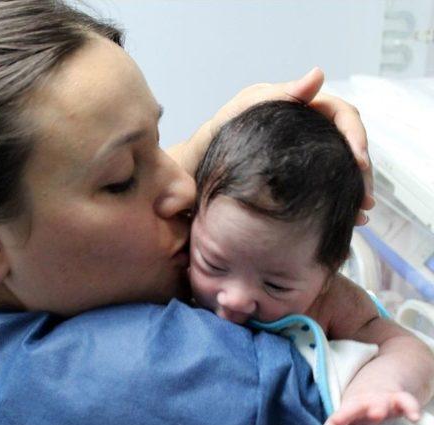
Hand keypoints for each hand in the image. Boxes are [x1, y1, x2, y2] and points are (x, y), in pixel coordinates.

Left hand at [210, 68, 373, 223]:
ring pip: (340, 166)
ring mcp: (299, 154)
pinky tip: (349, 220)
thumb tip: (318, 74)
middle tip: (364, 197)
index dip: (354, 133)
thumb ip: (276, 96)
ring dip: (355, 187)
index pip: (338, 113)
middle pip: (346, 142)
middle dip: (360, 168)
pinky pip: (325, 185)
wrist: (191, 175)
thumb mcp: (240, 115)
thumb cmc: (210, 142)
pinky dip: (340, 201)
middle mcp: (302, 129)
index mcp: (293, 108)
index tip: (358, 160)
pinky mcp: (295, 178)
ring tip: (360, 213)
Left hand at [324, 390, 420, 424]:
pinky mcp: (399, 399)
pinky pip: (406, 401)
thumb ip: (340, 421)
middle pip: (355, 406)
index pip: (342, 414)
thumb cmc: (361, 404)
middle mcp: (364, 402)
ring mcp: (382, 399)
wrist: (379, 379)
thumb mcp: (350, 412)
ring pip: (380, 401)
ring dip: (377, 406)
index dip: (338, 418)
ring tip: (376, 413)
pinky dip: (410, 407)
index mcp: (351, 407)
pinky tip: (414, 417)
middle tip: (349, 415)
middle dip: (350, 412)